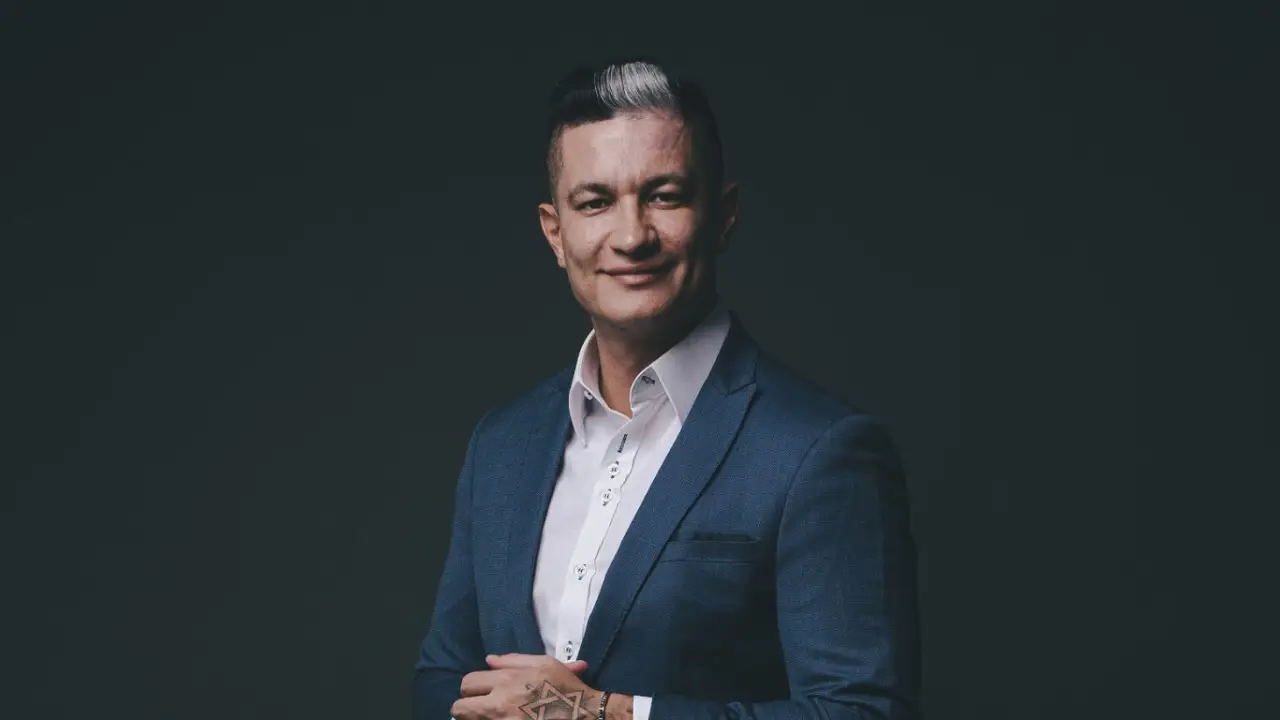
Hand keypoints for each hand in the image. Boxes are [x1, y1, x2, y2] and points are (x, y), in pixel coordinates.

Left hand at [452, 653, 598, 719]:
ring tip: (493, 715)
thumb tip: (489, 660)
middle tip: (481, 707)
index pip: (468, 683)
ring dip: (476, 718)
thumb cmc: (566, 689)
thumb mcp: (544, 664)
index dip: (473, 687)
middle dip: (467, 707)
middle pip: (459, 708)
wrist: (584, 715)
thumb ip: (514, 660)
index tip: (482, 692)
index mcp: (507, 681)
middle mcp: (498, 705)